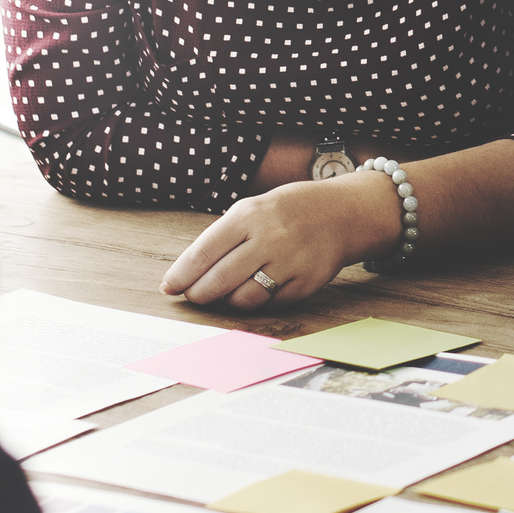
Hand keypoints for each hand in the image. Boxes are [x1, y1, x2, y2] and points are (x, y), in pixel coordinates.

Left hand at [162, 173, 402, 310]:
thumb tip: (190, 272)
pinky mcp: (307, 282)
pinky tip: (260, 289)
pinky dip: (260, 301)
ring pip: (244, 298)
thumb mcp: (253, 209)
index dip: (181, 275)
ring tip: (228, 294)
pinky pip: (272, 303)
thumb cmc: (289, 211)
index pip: (203, 253)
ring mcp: (290, 262)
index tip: (169, 287)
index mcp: (248, 216)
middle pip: (219, 280)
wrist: (344, 214)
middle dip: (199, 294)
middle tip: (194, 297)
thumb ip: (224, 237)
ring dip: (229, 301)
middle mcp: (269, 238)